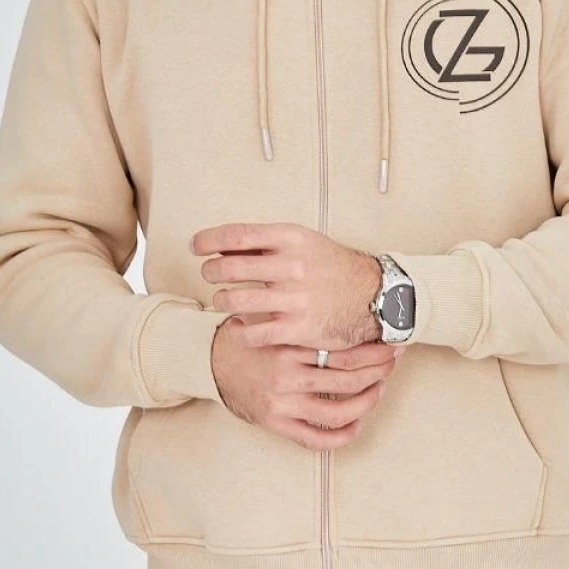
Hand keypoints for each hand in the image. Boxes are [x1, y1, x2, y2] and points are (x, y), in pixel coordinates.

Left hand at [191, 221, 382, 350]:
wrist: (373, 295)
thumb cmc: (332, 267)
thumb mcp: (303, 243)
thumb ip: (265, 244)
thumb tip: (222, 246)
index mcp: (291, 239)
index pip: (237, 235)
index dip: (208, 240)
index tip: (196, 246)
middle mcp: (292, 266)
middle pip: (228, 268)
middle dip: (209, 272)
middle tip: (208, 274)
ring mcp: (295, 298)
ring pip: (234, 301)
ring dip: (221, 301)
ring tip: (224, 300)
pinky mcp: (298, 328)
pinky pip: (253, 332)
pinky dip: (241, 330)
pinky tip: (242, 325)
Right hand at [210, 315, 405, 449]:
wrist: (211, 362)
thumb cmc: (250, 336)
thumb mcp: (274, 316)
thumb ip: (303, 315)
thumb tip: (351, 306)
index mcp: (288, 345)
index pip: (343, 350)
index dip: (374, 349)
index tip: (391, 343)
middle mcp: (286, 376)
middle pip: (347, 379)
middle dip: (378, 371)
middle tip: (393, 362)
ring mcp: (281, 403)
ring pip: (337, 411)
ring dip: (366, 402)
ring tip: (378, 389)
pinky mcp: (276, 424)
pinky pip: (315, 439)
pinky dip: (342, 435)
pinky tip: (356, 424)